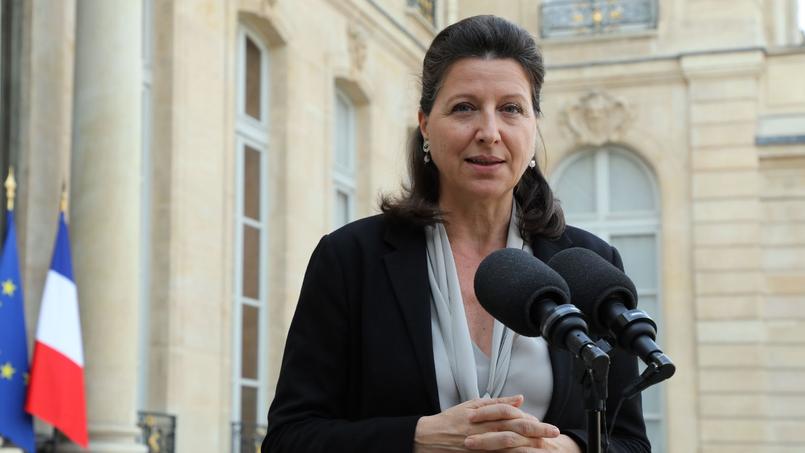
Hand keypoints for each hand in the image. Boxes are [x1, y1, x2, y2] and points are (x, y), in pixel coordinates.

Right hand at [414, 395, 559, 452]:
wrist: (429, 437)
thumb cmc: (451, 420)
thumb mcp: (472, 405)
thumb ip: (498, 403)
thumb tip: (519, 398)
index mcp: (485, 416)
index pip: (512, 415)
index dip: (529, 419)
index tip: (543, 423)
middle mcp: (485, 430)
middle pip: (515, 430)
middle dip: (536, 432)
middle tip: (554, 432)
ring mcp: (482, 445)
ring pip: (509, 445)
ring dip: (528, 446)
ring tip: (543, 447)